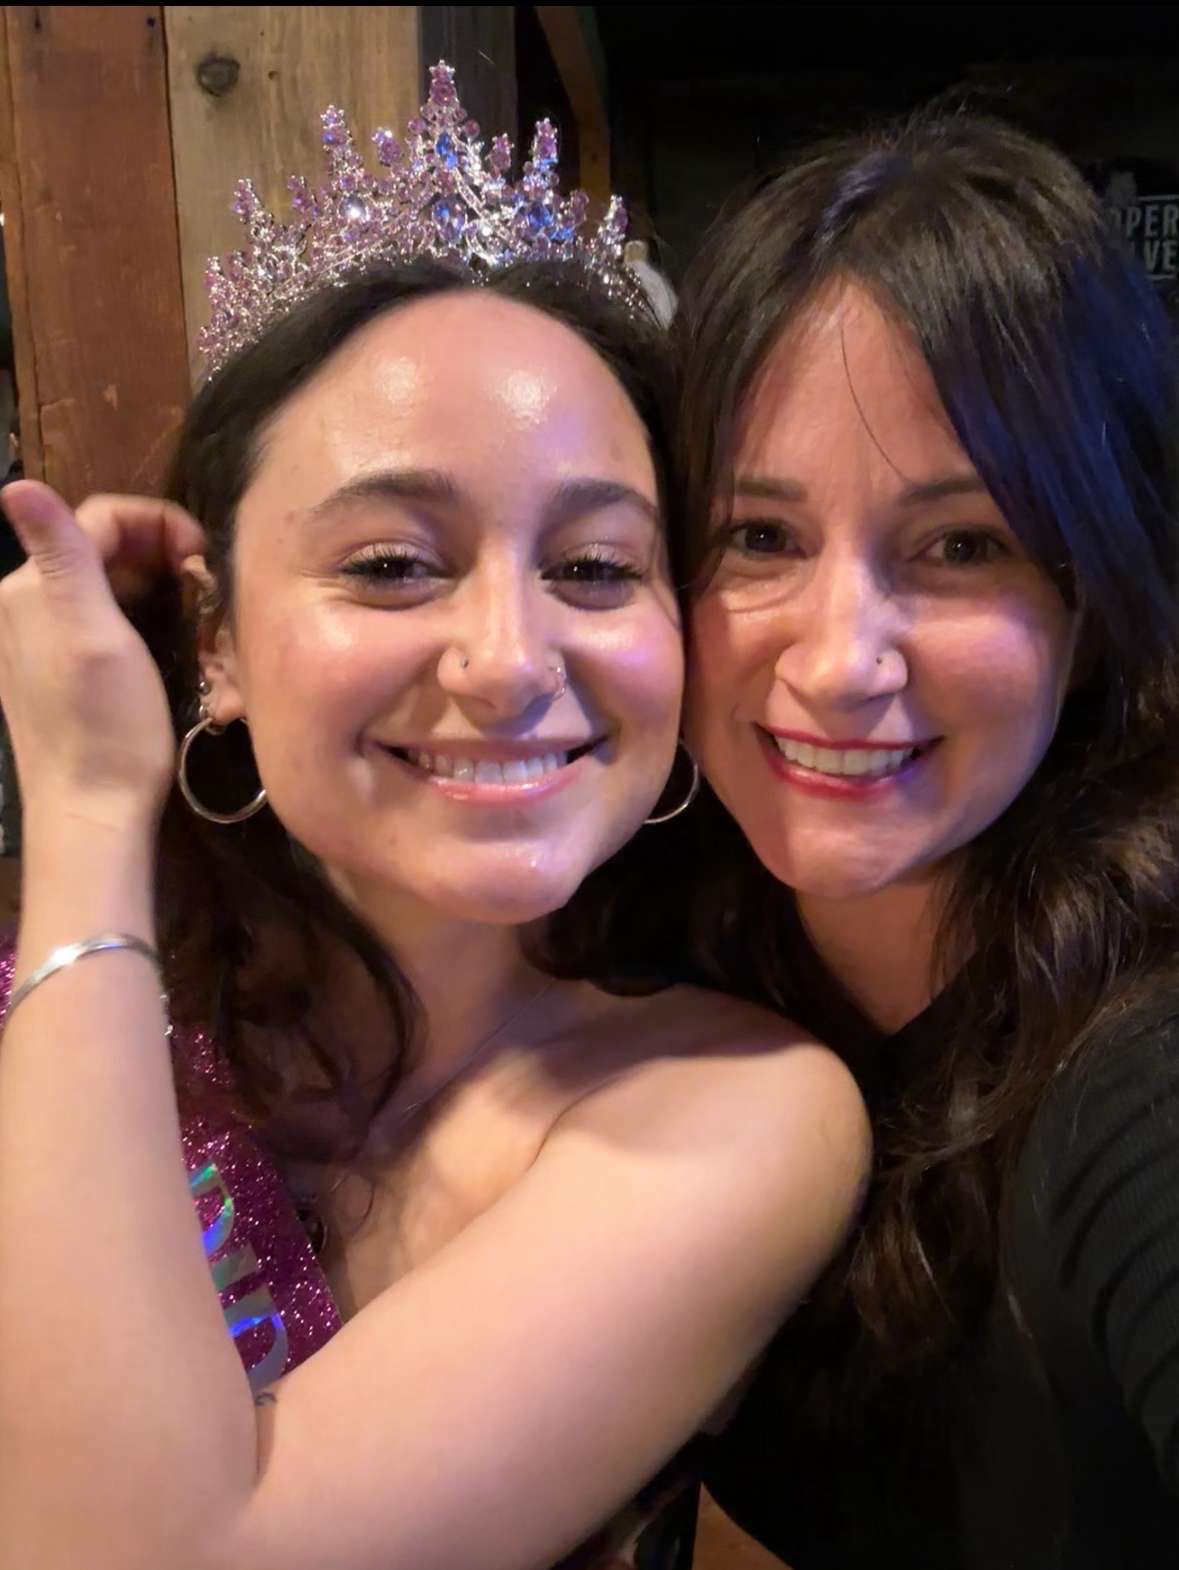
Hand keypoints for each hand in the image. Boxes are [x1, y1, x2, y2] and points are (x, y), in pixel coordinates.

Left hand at [0, 481, 205, 831]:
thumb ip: (62, 554)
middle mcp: (25, 603)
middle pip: (103, 547)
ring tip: (197, 628)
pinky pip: (103, 619)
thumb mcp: (93, 635)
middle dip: (164, 560)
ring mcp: (37, 638)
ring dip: (160, 592)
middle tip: (208, 597)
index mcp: (31, 587)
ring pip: (108, 583)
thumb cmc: (106, 727)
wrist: (92, 813)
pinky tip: (170, 651)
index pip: (101, 516)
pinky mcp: (53, 669)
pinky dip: (143, 622)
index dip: (162, 524)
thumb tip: (14, 482)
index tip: (206, 560)